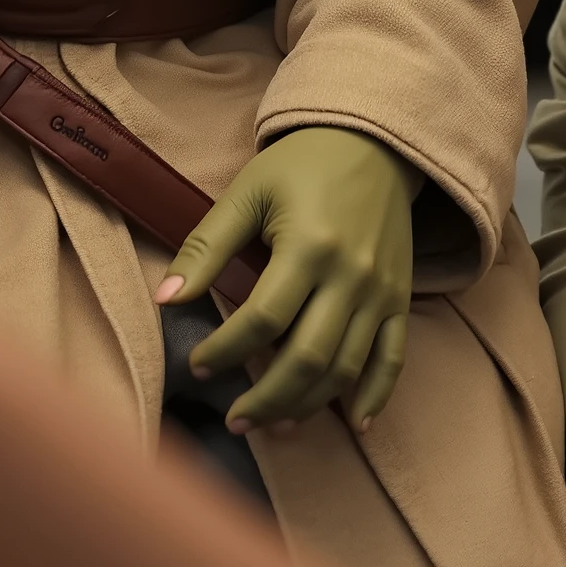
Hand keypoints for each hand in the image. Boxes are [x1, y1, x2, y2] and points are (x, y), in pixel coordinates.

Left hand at [154, 127, 417, 434]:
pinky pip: (393, 356)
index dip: (225, 350)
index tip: (197, 364)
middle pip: (307, 358)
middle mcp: (351, 274)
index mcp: (309, 245)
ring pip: (345, 367)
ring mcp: (381, 290)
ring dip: (307, 406)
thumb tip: (164, 300)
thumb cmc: (301, 163)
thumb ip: (206, 246)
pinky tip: (355, 422)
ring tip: (272, 425)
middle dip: (265, 399)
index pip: (262, 319)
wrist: (372, 140)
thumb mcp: (248, 192)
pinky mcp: (401, 295)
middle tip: (233, 419)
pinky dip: (376, 394)